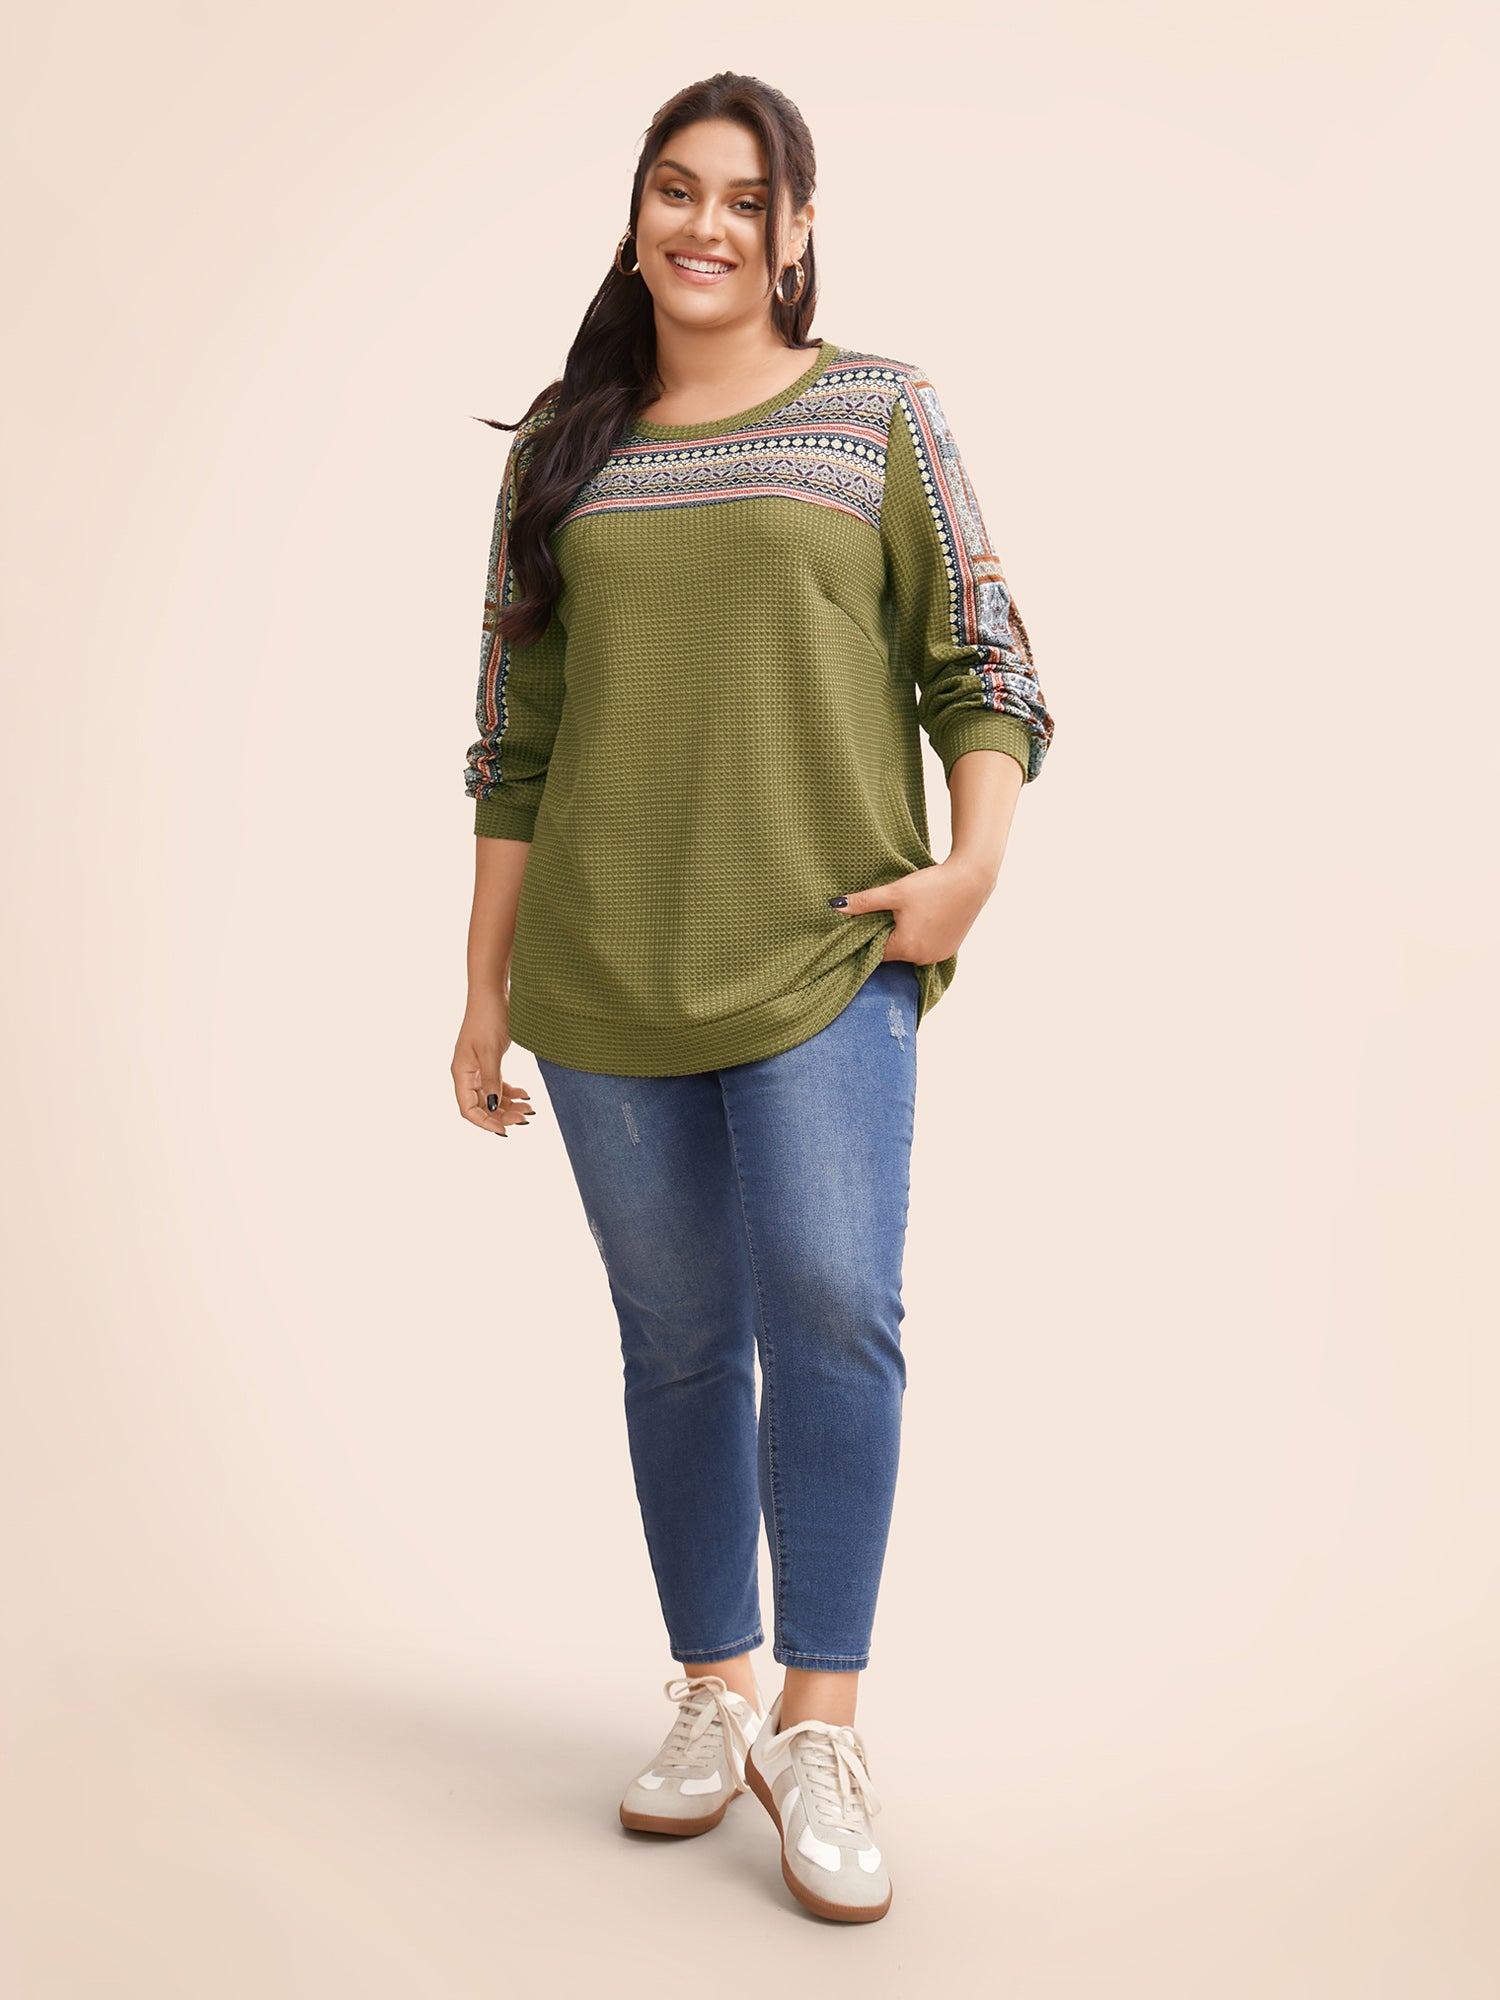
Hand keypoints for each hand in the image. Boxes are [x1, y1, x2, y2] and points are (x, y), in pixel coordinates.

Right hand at [452, 991, 534, 1137]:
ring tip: (529, 1108)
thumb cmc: (488, 1018)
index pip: (468, 1108)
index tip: (506, 1130)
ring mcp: (478, 1067)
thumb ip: (491, 1080)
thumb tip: (491, 1107)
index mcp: (461, 1072)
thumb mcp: (490, 1051)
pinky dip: (511, 1092)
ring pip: (492, 1096)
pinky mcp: (489, 1060)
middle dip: (502, 1115)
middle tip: (525, 1118)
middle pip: (482, 1105)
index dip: (485, 1123)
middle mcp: (467, 1073)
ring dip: (509, 1105)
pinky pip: (498, 1084)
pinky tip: (526, 1094)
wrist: (493, 993)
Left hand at [832, 857, 995, 964]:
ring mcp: (940, 955)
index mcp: (906, 948)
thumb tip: (835, 906)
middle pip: (894, 953)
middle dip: (888, 936)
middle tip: (887, 915)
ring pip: (912, 951)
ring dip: (906, 938)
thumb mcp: (894, 892)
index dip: (869, 938)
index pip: (876, 953)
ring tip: (907, 915)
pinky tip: (923, 918)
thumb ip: (864, 902)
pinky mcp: (951, 948)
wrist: (972, 878)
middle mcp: (923, 958)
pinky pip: (928, 948)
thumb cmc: (932, 885)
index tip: (866, 924)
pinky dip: (922, 937)